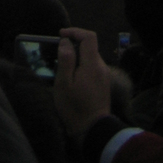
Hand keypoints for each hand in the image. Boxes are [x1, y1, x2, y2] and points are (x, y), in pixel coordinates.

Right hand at [54, 28, 111, 143]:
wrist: (93, 130)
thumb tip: (66, 41)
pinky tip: (72, 79)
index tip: (61, 35)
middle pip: (89, 47)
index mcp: (92, 64)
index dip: (75, 31)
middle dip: (74, 46)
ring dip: (77, 58)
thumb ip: (66, 59)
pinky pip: (92, 68)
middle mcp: (102, 67)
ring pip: (90, 58)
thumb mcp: (64, 83)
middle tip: (58, 55)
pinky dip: (82, 67)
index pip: (89, 36)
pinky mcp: (103, 85)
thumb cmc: (75, 107)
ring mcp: (104, 76)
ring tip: (63, 69)